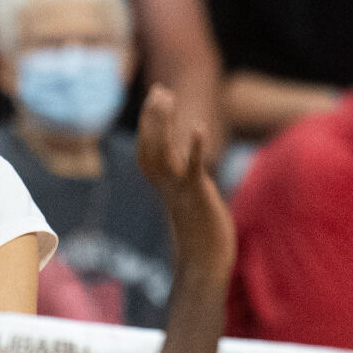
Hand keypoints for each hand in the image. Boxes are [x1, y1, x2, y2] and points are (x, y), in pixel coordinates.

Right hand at [136, 86, 234, 282]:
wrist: (204, 263)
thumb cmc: (200, 236)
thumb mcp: (191, 202)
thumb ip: (185, 183)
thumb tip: (186, 172)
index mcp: (164, 185)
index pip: (148, 149)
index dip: (150, 124)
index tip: (157, 98)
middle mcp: (165, 185)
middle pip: (151, 144)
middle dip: (153, 117)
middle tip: (159, 89)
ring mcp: (179, 189)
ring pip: (163, 151)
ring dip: (162, 124)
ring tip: (166, 97)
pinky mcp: (198, 195)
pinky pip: (193, 169)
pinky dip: (194, 148)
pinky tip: (198, 127)